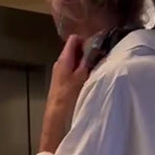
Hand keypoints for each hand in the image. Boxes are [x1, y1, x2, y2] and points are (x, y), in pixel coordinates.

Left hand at [40, 35, 89, 152]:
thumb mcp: (81, 77)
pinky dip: (79, 72)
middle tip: (97, 60)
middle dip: (86, 53)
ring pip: (74, 61)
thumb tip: (94, 50)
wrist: (56, 116)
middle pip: (74, 50)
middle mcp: (60, 63)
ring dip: (83, 64)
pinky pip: (72, 71)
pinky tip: (86, 80)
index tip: (95, 48)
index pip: (73, 39)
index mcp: (64, 59)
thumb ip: (86, 62)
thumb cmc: (68, 96)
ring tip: (93, 71)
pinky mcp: (61, 81)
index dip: (85, 41)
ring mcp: (60, 72)